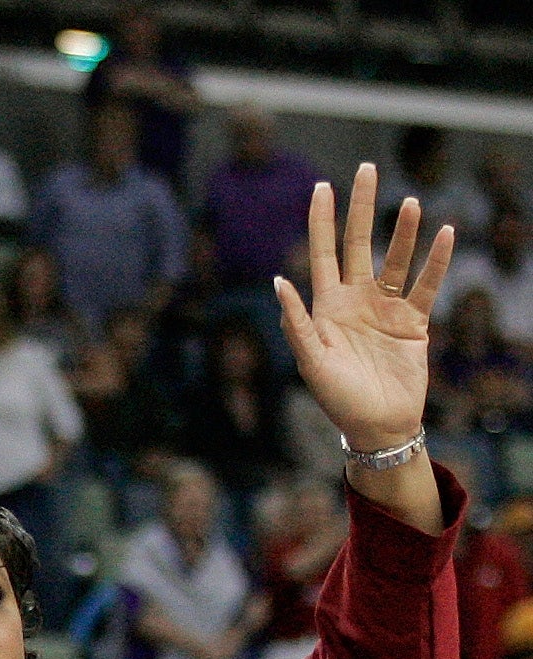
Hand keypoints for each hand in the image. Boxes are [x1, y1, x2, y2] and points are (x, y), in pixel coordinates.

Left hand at [275, 164, 452, 453]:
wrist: (377, 426)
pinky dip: (436, 260)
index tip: (322, 186)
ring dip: (403, 231)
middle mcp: (356, 301)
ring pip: (396, 258)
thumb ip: (296, 323)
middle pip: (358, 244)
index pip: (322, 254)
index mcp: (326, 308)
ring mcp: (386, 308)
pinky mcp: (413, 321)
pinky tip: (443, 233)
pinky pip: (427, 284)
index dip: (321, 221)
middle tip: (366, 169)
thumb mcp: (311, 363)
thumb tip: (280, 282)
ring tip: (411, 202)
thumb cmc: (337, 399)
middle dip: (361, 208)